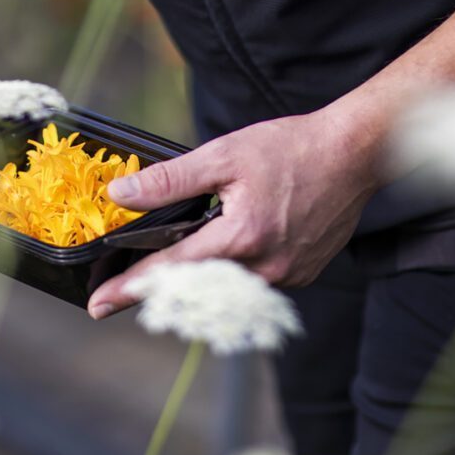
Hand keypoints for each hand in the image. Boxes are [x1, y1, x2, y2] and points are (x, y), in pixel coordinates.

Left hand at [86, 109, 379, 318]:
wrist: (356, 153)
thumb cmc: (291, 149)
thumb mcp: (223, 155)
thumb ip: (169, 180)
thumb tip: (120, 195)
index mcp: (242, 237)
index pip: (172, 271)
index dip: (130, 288)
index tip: (98, 305)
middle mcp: (265, 267)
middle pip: (194, 290)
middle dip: (153, 294)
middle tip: (116, 296)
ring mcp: (286, 277)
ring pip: (223, 292)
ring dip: (190, 288)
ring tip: (157, 281)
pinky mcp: (300, 276)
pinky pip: (250, 286)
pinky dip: (225, 279)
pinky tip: (211, 262)